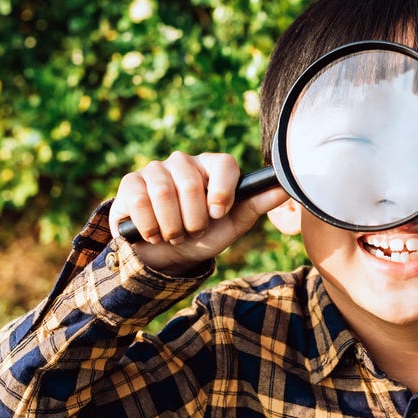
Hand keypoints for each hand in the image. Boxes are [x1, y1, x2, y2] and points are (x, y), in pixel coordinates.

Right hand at [109, 152, 287, 272]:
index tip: (218, 213)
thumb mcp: (233, 224)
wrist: (166, 255)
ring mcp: (155, 170)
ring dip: (171, 226)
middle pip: (190, 182)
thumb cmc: (203, 235)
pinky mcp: (130, 183)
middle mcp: (184, 162)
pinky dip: (149, 226)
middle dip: (193, 218)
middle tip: (193, 231)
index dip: (222, 190)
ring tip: (174, 235)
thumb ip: (258, 203)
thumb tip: (287, 187)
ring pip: (163, 191)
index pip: (224, 163)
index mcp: (212, 167)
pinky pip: (139, 200)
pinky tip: (153, 234)